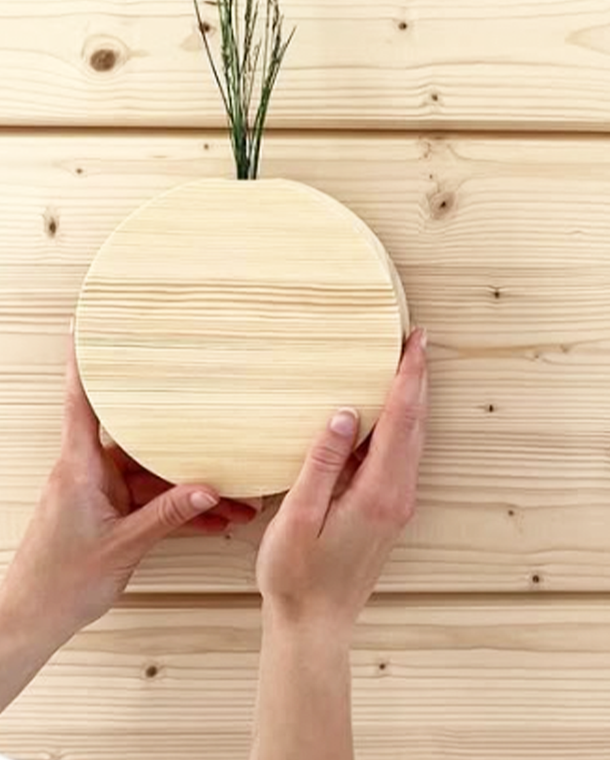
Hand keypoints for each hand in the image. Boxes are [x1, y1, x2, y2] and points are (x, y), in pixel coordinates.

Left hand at [0, 336, 255, 644]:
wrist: (34, 619)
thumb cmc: (60, 583)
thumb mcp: (123, 546)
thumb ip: (167, 515)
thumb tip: (205, 489)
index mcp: (80, 470)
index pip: (81, 405)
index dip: (83, 365)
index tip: (85, 329)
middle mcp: (89, 474)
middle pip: (143, 444)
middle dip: (187, 445)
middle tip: (217, 426)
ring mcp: (100, 494)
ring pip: (155, 477)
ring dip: (192, 489)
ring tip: (236, 498)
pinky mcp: (110, 514)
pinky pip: (153, 502)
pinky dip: (181, 510)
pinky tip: (215, 518)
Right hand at [256, 328, 428, 636]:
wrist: (315, 625)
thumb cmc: (297, 576)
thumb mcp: (298, 516)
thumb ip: (322, 461)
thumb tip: (347, 412)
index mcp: (379, 493)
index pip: (402, 420)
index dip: (409, 376)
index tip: (416, 342)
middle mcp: (398, 495)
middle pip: (415, 424)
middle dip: (416, 379)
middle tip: (416, 341)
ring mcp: (397, 505)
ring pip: (411, 441)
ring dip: (409, 402)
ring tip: (402, 366)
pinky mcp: (388, 512)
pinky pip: (399, 458)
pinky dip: (397, 428)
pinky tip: (380, 417)